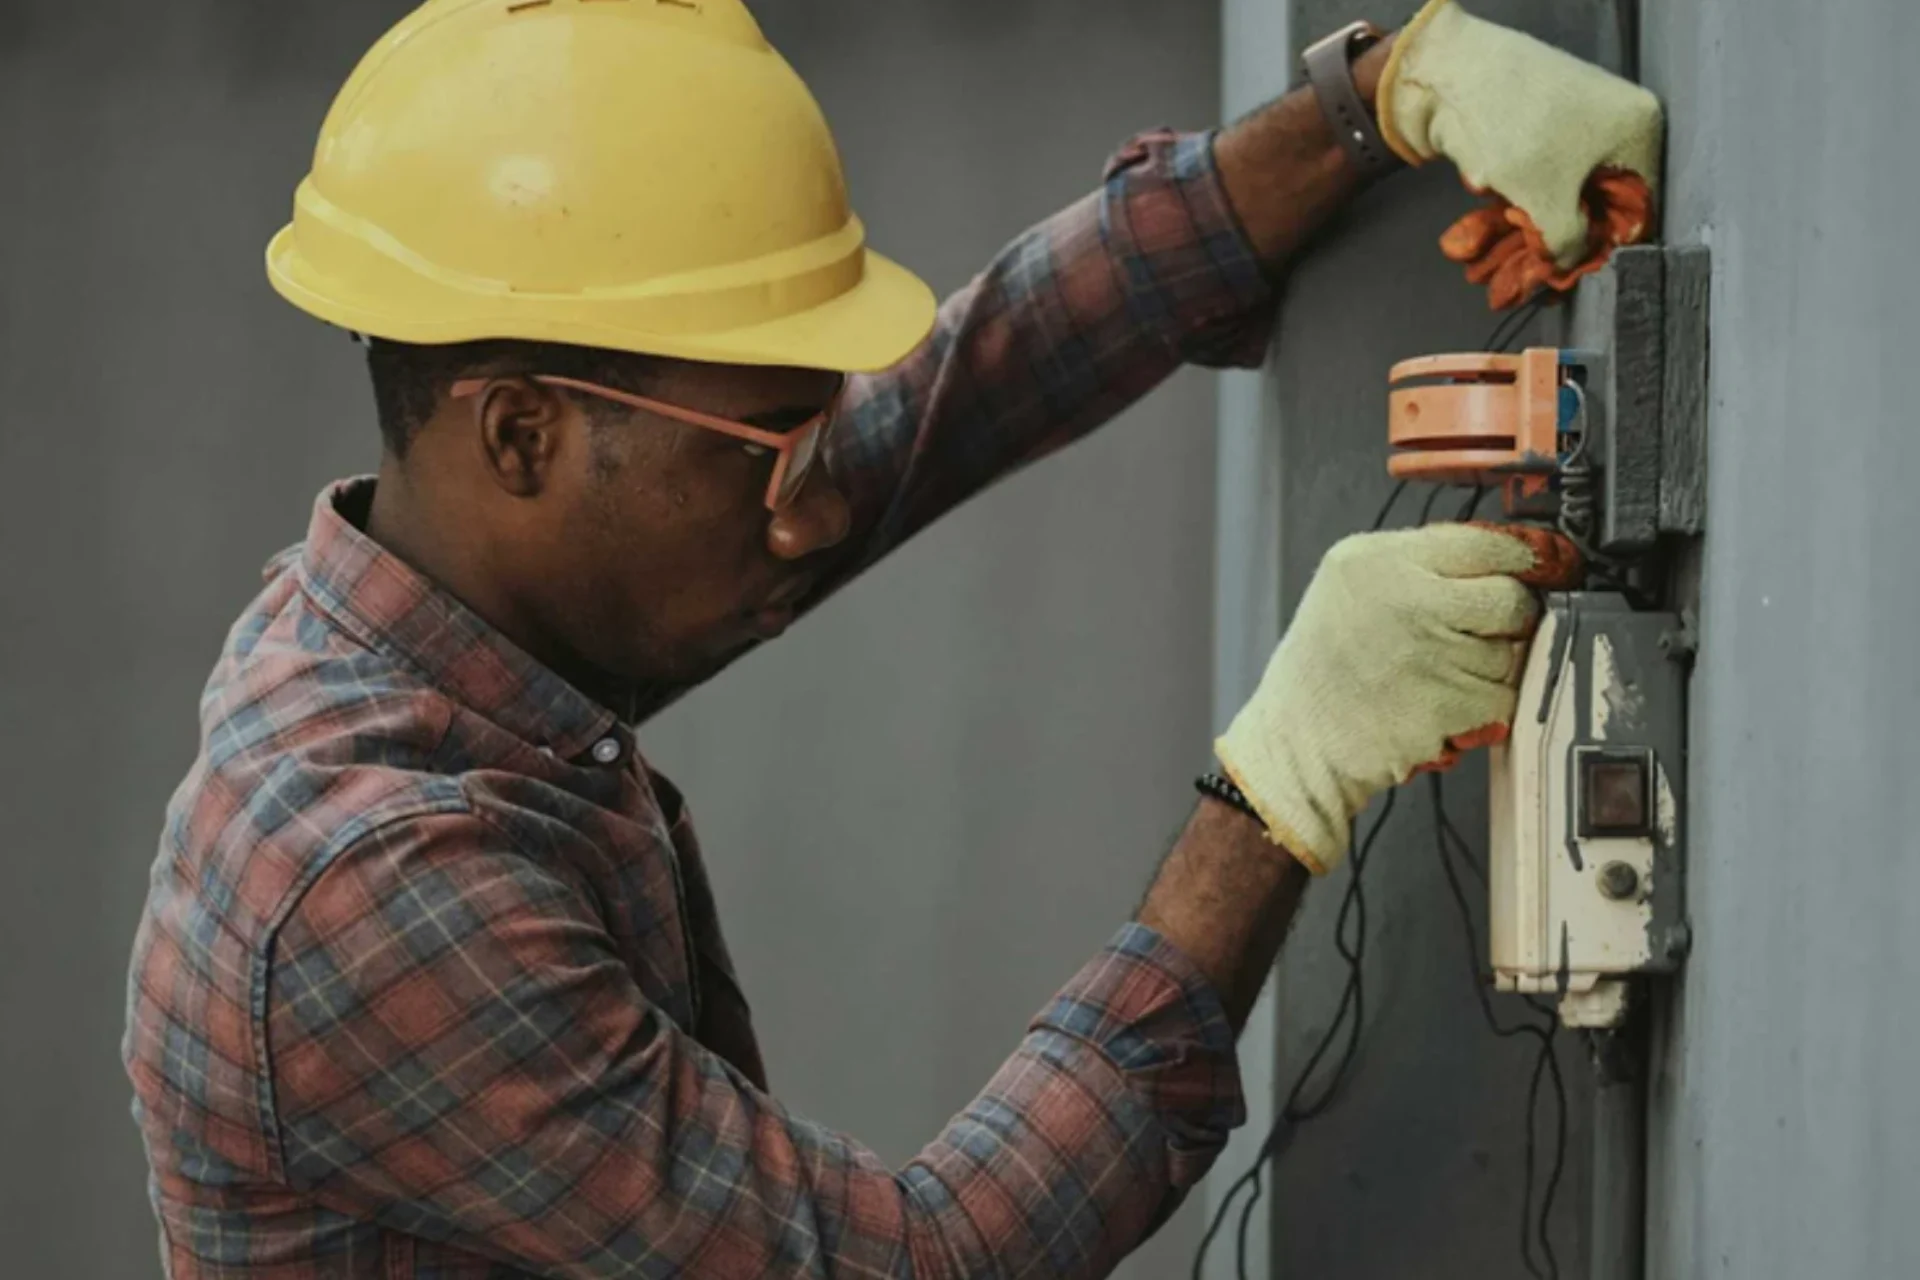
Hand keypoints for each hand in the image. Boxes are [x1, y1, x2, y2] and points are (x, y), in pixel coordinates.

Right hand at [1214, 523, 1580, 873]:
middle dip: (1510, 619)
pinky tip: (1446, 705)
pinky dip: (1487, 707)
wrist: (1297, 741)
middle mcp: (1407, 600)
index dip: (1531, 555)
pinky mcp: (1449, 705)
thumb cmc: (1323, 668)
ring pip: (1512, 653)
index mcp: (1379, 560)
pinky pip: (1505, 698)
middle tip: (1481, 633)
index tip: (1552, 564)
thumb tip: (1510, 556)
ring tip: (1442, 675)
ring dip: (1493, 668)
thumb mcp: (1351, 584)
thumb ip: (1421, 562)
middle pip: (1511, 598)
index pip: (1486, 541)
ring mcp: (1431, 654)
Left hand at [1376, 0, 1662, 307]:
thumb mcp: (1547, 201)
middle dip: (1549, 248)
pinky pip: (1528, 183)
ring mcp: (1571, 127)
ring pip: (1551, 198)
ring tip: (1488, 275)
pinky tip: (1477, 246)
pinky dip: (1504, 213)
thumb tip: (1569, 266)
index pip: (1635, 210)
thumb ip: (1567, 244)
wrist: (1449, 73)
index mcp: (1638, 132)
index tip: (1568, 281)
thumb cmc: (1513, 127)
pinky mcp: (1533, 132)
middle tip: (1520, 285)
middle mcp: (1612, 126)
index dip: (1600, 251)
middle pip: (1589, 206)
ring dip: (1518, 240)